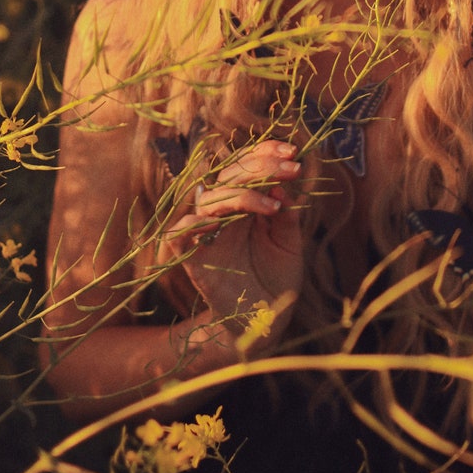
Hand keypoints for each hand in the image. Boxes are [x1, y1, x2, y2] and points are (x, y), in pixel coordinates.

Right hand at [170, 139, 305, 334]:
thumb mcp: (289, 241)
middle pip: (229, 175)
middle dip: (262, 168)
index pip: (245, 165)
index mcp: (243, 202)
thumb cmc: (276, 277)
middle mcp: (222, 213)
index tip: (291, 151)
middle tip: (293, 170)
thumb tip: (283, 184)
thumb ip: (286, 212)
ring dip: (243, 195)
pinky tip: (221, 224)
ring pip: (210, 198)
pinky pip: (179, 234)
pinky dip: (195, 224)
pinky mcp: (192, 259)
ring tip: (274, 207)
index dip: (263, 152)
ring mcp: (205, 234)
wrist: (266, 321)